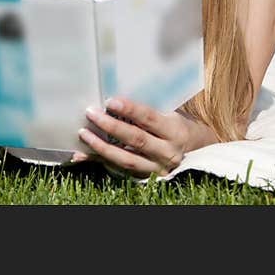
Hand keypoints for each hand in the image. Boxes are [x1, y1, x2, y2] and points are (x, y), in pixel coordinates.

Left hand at [71, 97, 195, 177]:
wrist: (192, 149)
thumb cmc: (174, 123)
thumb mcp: (170, 112)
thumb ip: (149, 107)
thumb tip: (116, 97)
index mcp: (175, 131)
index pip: (150, 118)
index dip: (130, 110)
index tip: (111, 101)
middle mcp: (168, 152)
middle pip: (136, 139)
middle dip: (111, 126)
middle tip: (91, 113)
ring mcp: (156, 168)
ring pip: (126, 159)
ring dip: (102, 147)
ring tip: (83, 133)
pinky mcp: (145, 177)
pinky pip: (118, 170)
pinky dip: (99, 161)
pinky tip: (82, 155)